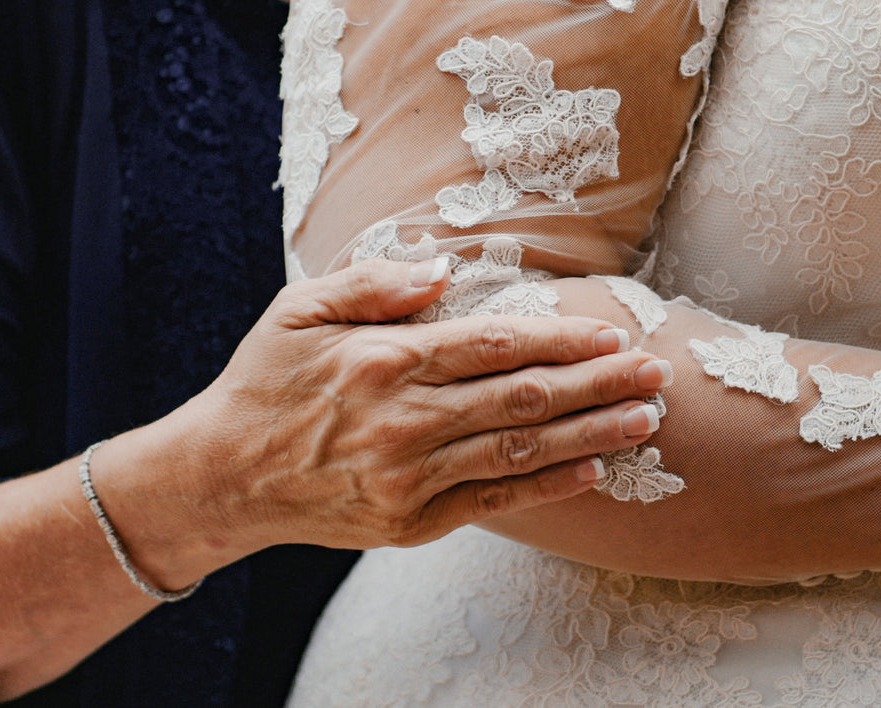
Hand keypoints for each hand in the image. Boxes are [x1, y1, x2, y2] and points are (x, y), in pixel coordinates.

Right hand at [120, 258, 671, 581]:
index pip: (492, 345)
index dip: (559, 338)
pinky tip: (592, 470)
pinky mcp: (410, 522)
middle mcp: (402, 422)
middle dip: (597, 384)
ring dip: (589, 436)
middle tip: (657, 372)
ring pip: (518, 453)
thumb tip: (441, 273)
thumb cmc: (264, 384)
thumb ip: (369, 284)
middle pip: (521, 399)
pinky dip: (546, 487)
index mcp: (381, 361)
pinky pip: (492, 502)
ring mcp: (408, 479)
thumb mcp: (297, 311)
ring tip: (645, 421)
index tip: (612, 330)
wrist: (223, 477)